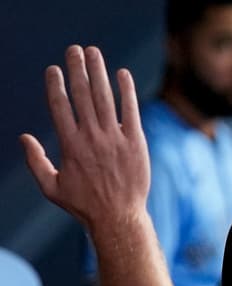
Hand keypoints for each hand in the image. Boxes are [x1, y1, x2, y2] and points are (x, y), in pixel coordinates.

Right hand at [21, 45, 148, 231]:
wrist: (119, 218)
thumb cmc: (84, 205)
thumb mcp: (51, 187)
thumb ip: (36, 161)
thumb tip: (23, 137)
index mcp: (70, 146)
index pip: (60, 107)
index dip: (56, 85)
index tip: (54, 69)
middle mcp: (92, 138)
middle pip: (82, 96)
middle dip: (77, 70)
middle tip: (74, 50)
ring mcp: (115, 139)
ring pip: (105, 98)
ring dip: (99, 72)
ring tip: (94, 53)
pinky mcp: (136, 143)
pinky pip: (131, 111)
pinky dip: (127, 91)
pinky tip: (122, 74)